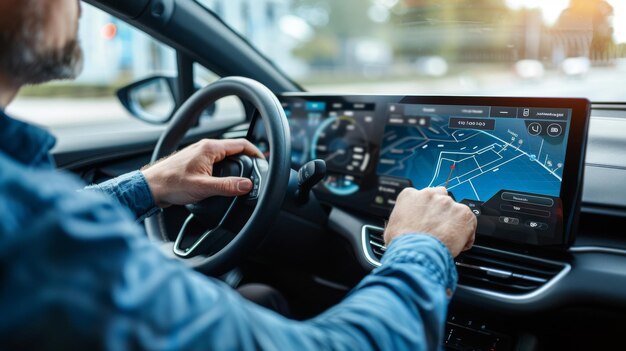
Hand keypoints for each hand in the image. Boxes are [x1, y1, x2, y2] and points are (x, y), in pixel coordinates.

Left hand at [142, 139, 263, 207]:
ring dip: (236, 164)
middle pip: (234, 149)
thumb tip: (247, 185)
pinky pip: (216, 162)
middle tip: (257, 171)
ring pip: (225, 156)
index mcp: (210, 148)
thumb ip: (228, 186)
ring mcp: (199, 153)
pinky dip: (225, 168)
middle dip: (248, 159)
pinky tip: (224, 180)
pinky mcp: (195, 162)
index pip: (241, 144)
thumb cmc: (170, 184)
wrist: (150, 187)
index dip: (256, 152)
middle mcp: (205, 147)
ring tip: (244, 177)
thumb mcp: (203, 187)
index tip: (264, 162)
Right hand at [384, 187, 476, 256]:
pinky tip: (458, 243)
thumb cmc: (402, 243)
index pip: (423, 196)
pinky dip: (467, 232)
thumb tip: (404, 226)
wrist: (416, 252)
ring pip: (455, 210)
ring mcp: (447, 203)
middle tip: (439, 228)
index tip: (427, 219)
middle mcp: (429, 195)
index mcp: (410, 195)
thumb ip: (402, 219)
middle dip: (441, 212)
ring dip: (454, 222)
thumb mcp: (392, 227)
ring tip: (448, 238)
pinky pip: (470, 221)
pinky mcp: (462, 213)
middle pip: (441, 198)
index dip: (427, 210)